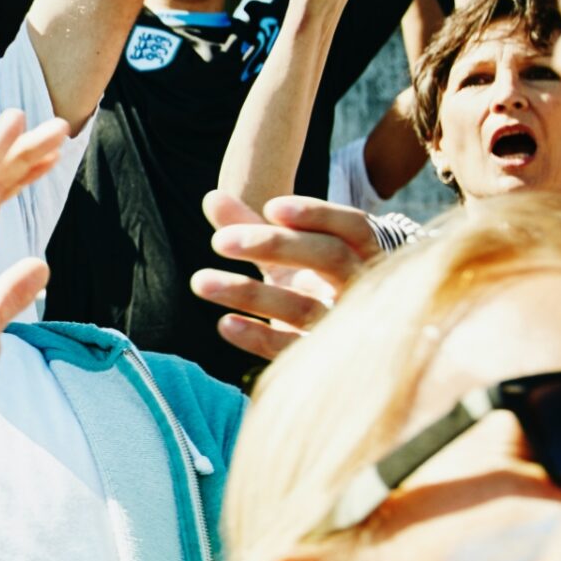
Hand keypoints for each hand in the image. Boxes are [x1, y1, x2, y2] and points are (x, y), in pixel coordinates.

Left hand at [192, 190, 378, 361]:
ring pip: (303, 308)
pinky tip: (225, 323)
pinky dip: (258, 337)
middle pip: (331, 258)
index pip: (353, 226)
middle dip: (275, 245)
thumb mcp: (286, 254)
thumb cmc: (308, 282)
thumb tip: (213, 199)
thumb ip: (251, 226)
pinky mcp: (325, 362)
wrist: (343, 346)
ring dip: (249, 293)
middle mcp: (359, 287)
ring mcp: (345, 327)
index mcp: (360, 253)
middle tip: (218, 241)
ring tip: (200, 281)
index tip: (271, 208)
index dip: (317, 215)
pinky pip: (291, 350)